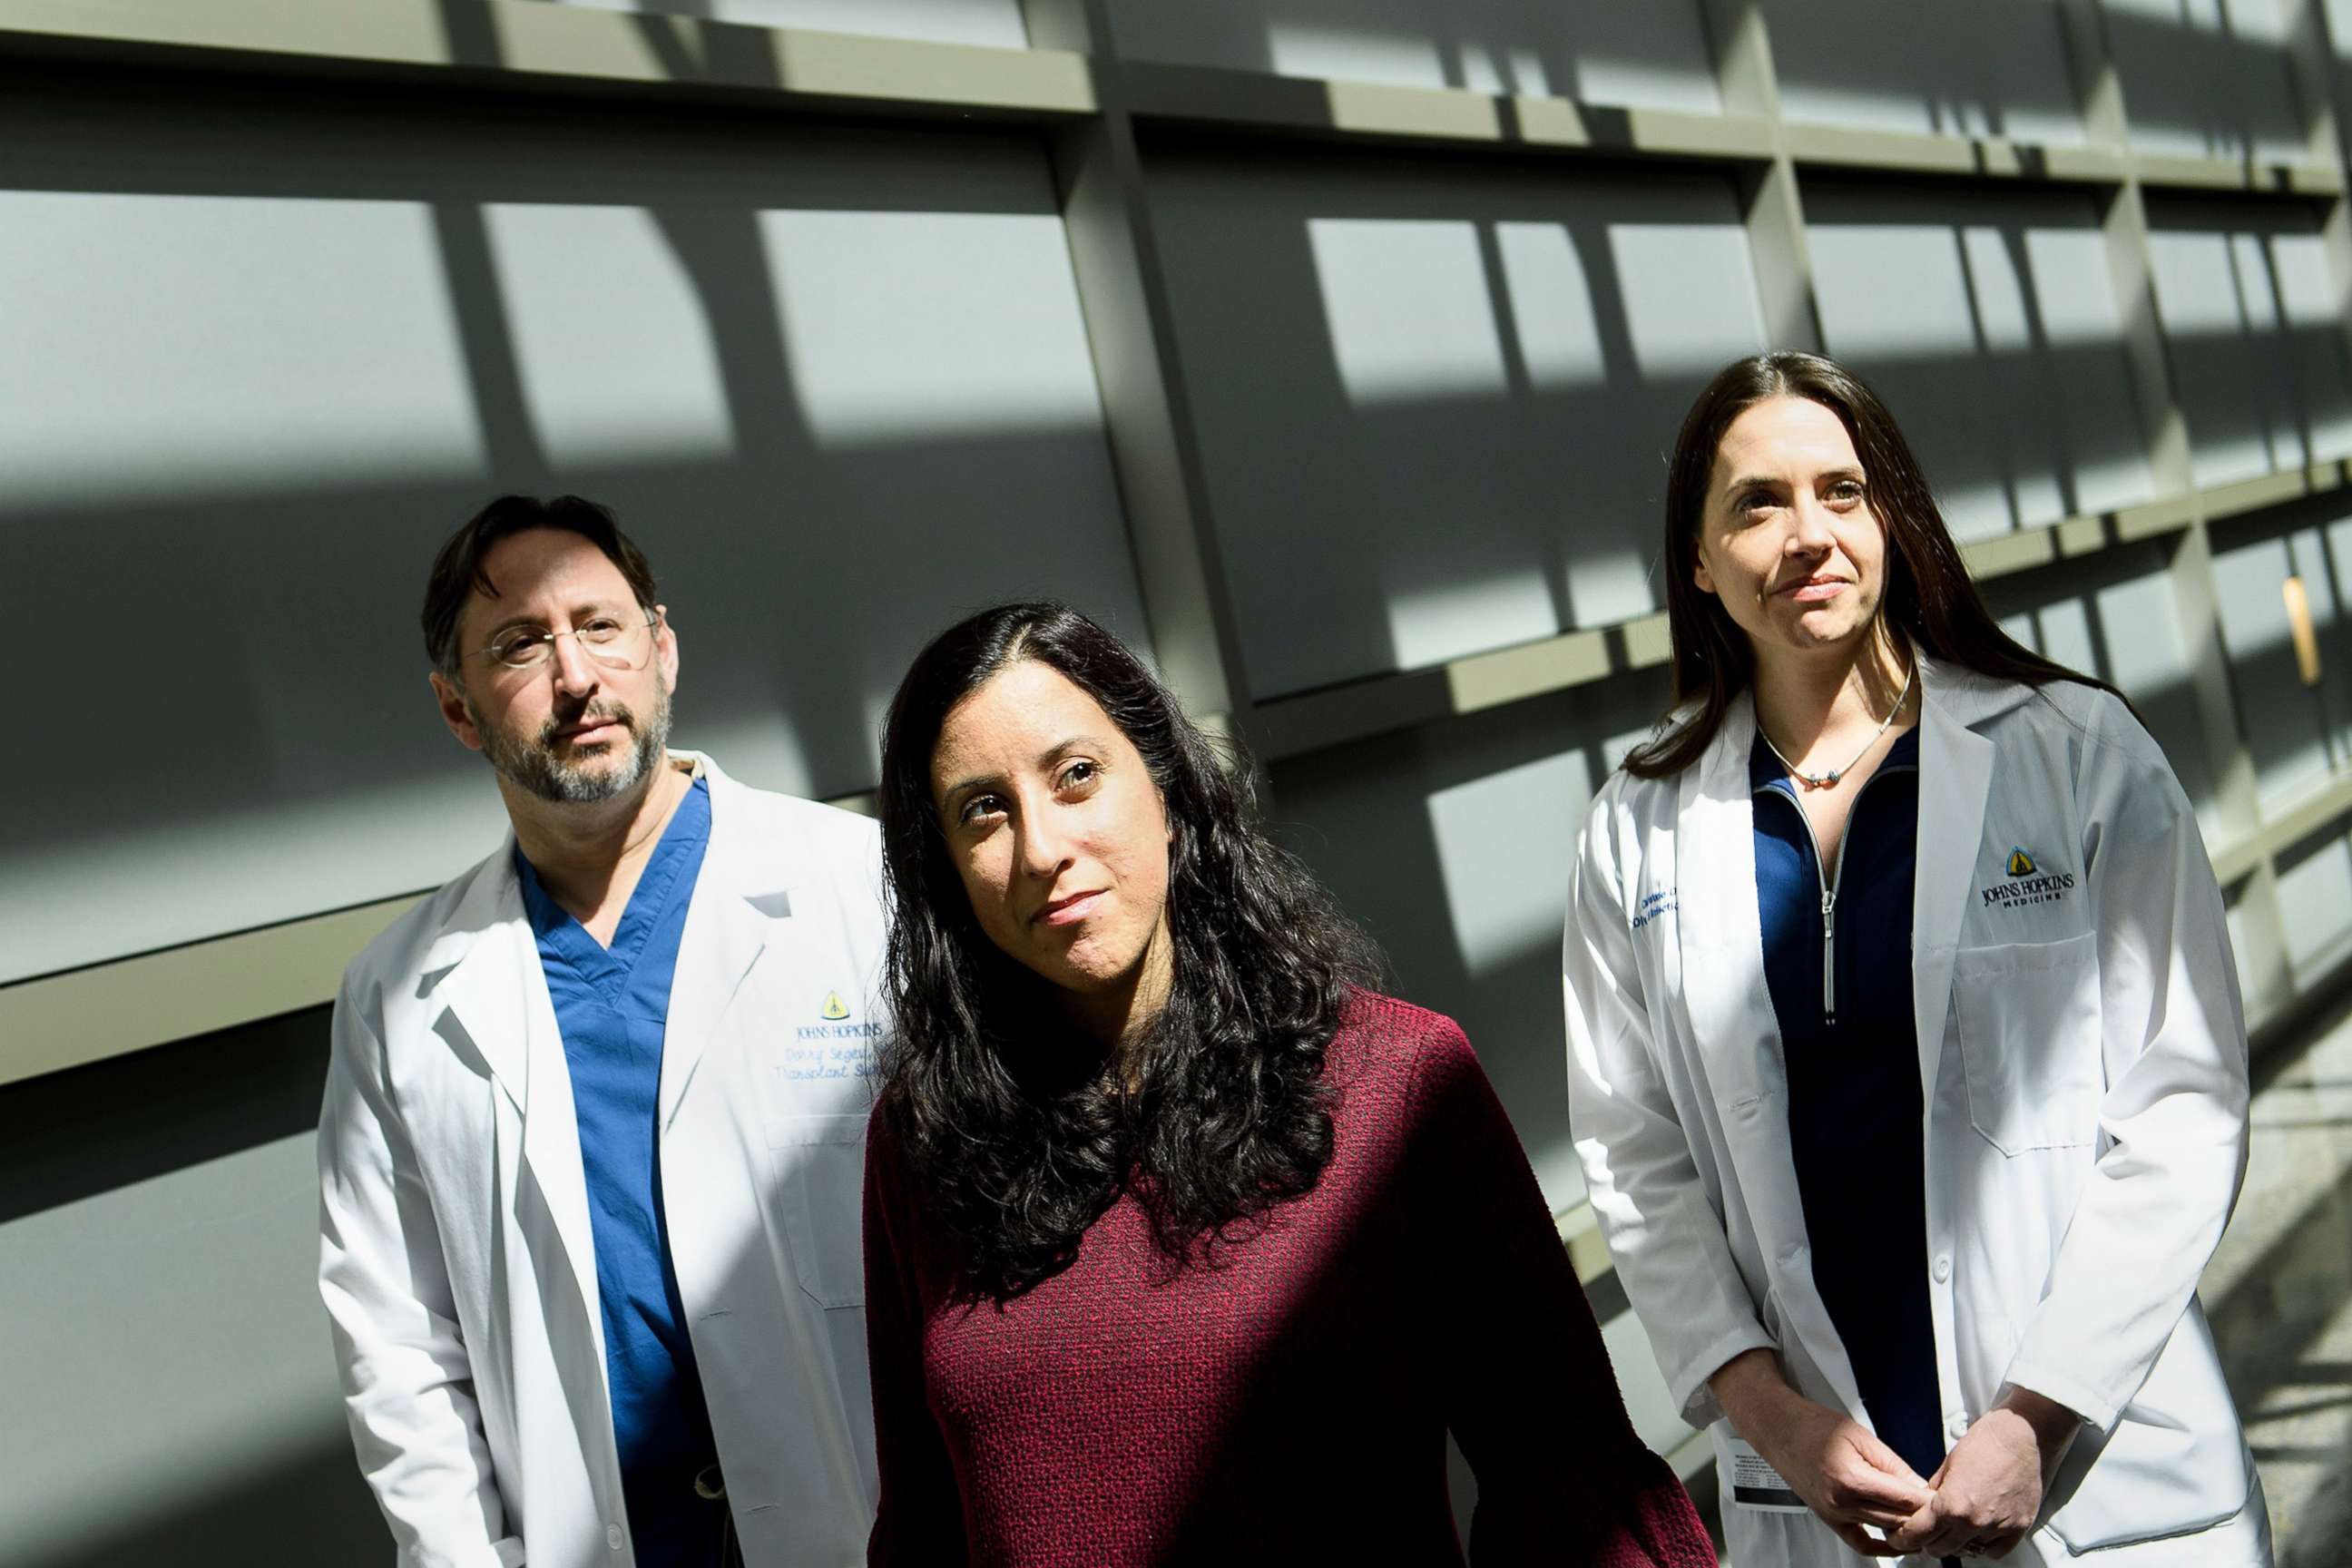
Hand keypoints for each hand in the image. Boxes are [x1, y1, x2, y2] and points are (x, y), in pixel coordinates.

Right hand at [1710, 1352, 1930, 1557]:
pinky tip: (1896, 1542)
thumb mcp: (1862, 1436)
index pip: (1904, 1499)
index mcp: (1852, 1478)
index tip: (1945, 1496)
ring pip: (1883, 1529)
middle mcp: (1841, 1502)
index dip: (1929, 1499)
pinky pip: (1859, 1542)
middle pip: (1897, 1518)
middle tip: (1940, 1505)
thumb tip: (1921, 1488)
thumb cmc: (1815, 1426)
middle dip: (1922, 1512)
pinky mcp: (1828, 1518)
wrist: (1779, 1429)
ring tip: (1923, 1516)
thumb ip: (1893, 1465)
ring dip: (1906, 1524)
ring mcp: (1833, 1513)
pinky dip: (1881, 1546)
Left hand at [1889, 1390, 2076, 1558]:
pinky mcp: (2019, 1528)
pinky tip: (1978, 1533)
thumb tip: (1924, 1508)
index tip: (1900, 1538)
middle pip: (1940, 1549)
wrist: (2020, 1436)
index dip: (1904, 1537)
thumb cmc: (1985, 1443)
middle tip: (1927, 1532)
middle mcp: (1974, 1521)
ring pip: (1968, 1551)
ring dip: (1957, 1543)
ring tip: (1954, 1529)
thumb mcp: (1946, 1465)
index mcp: (1951, 1504)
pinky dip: (1984, 1546)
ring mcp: (1998, 1527)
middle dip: (1928, 1541)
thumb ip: (1934, 1492)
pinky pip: (1996, 1551)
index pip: (1918, 1534)